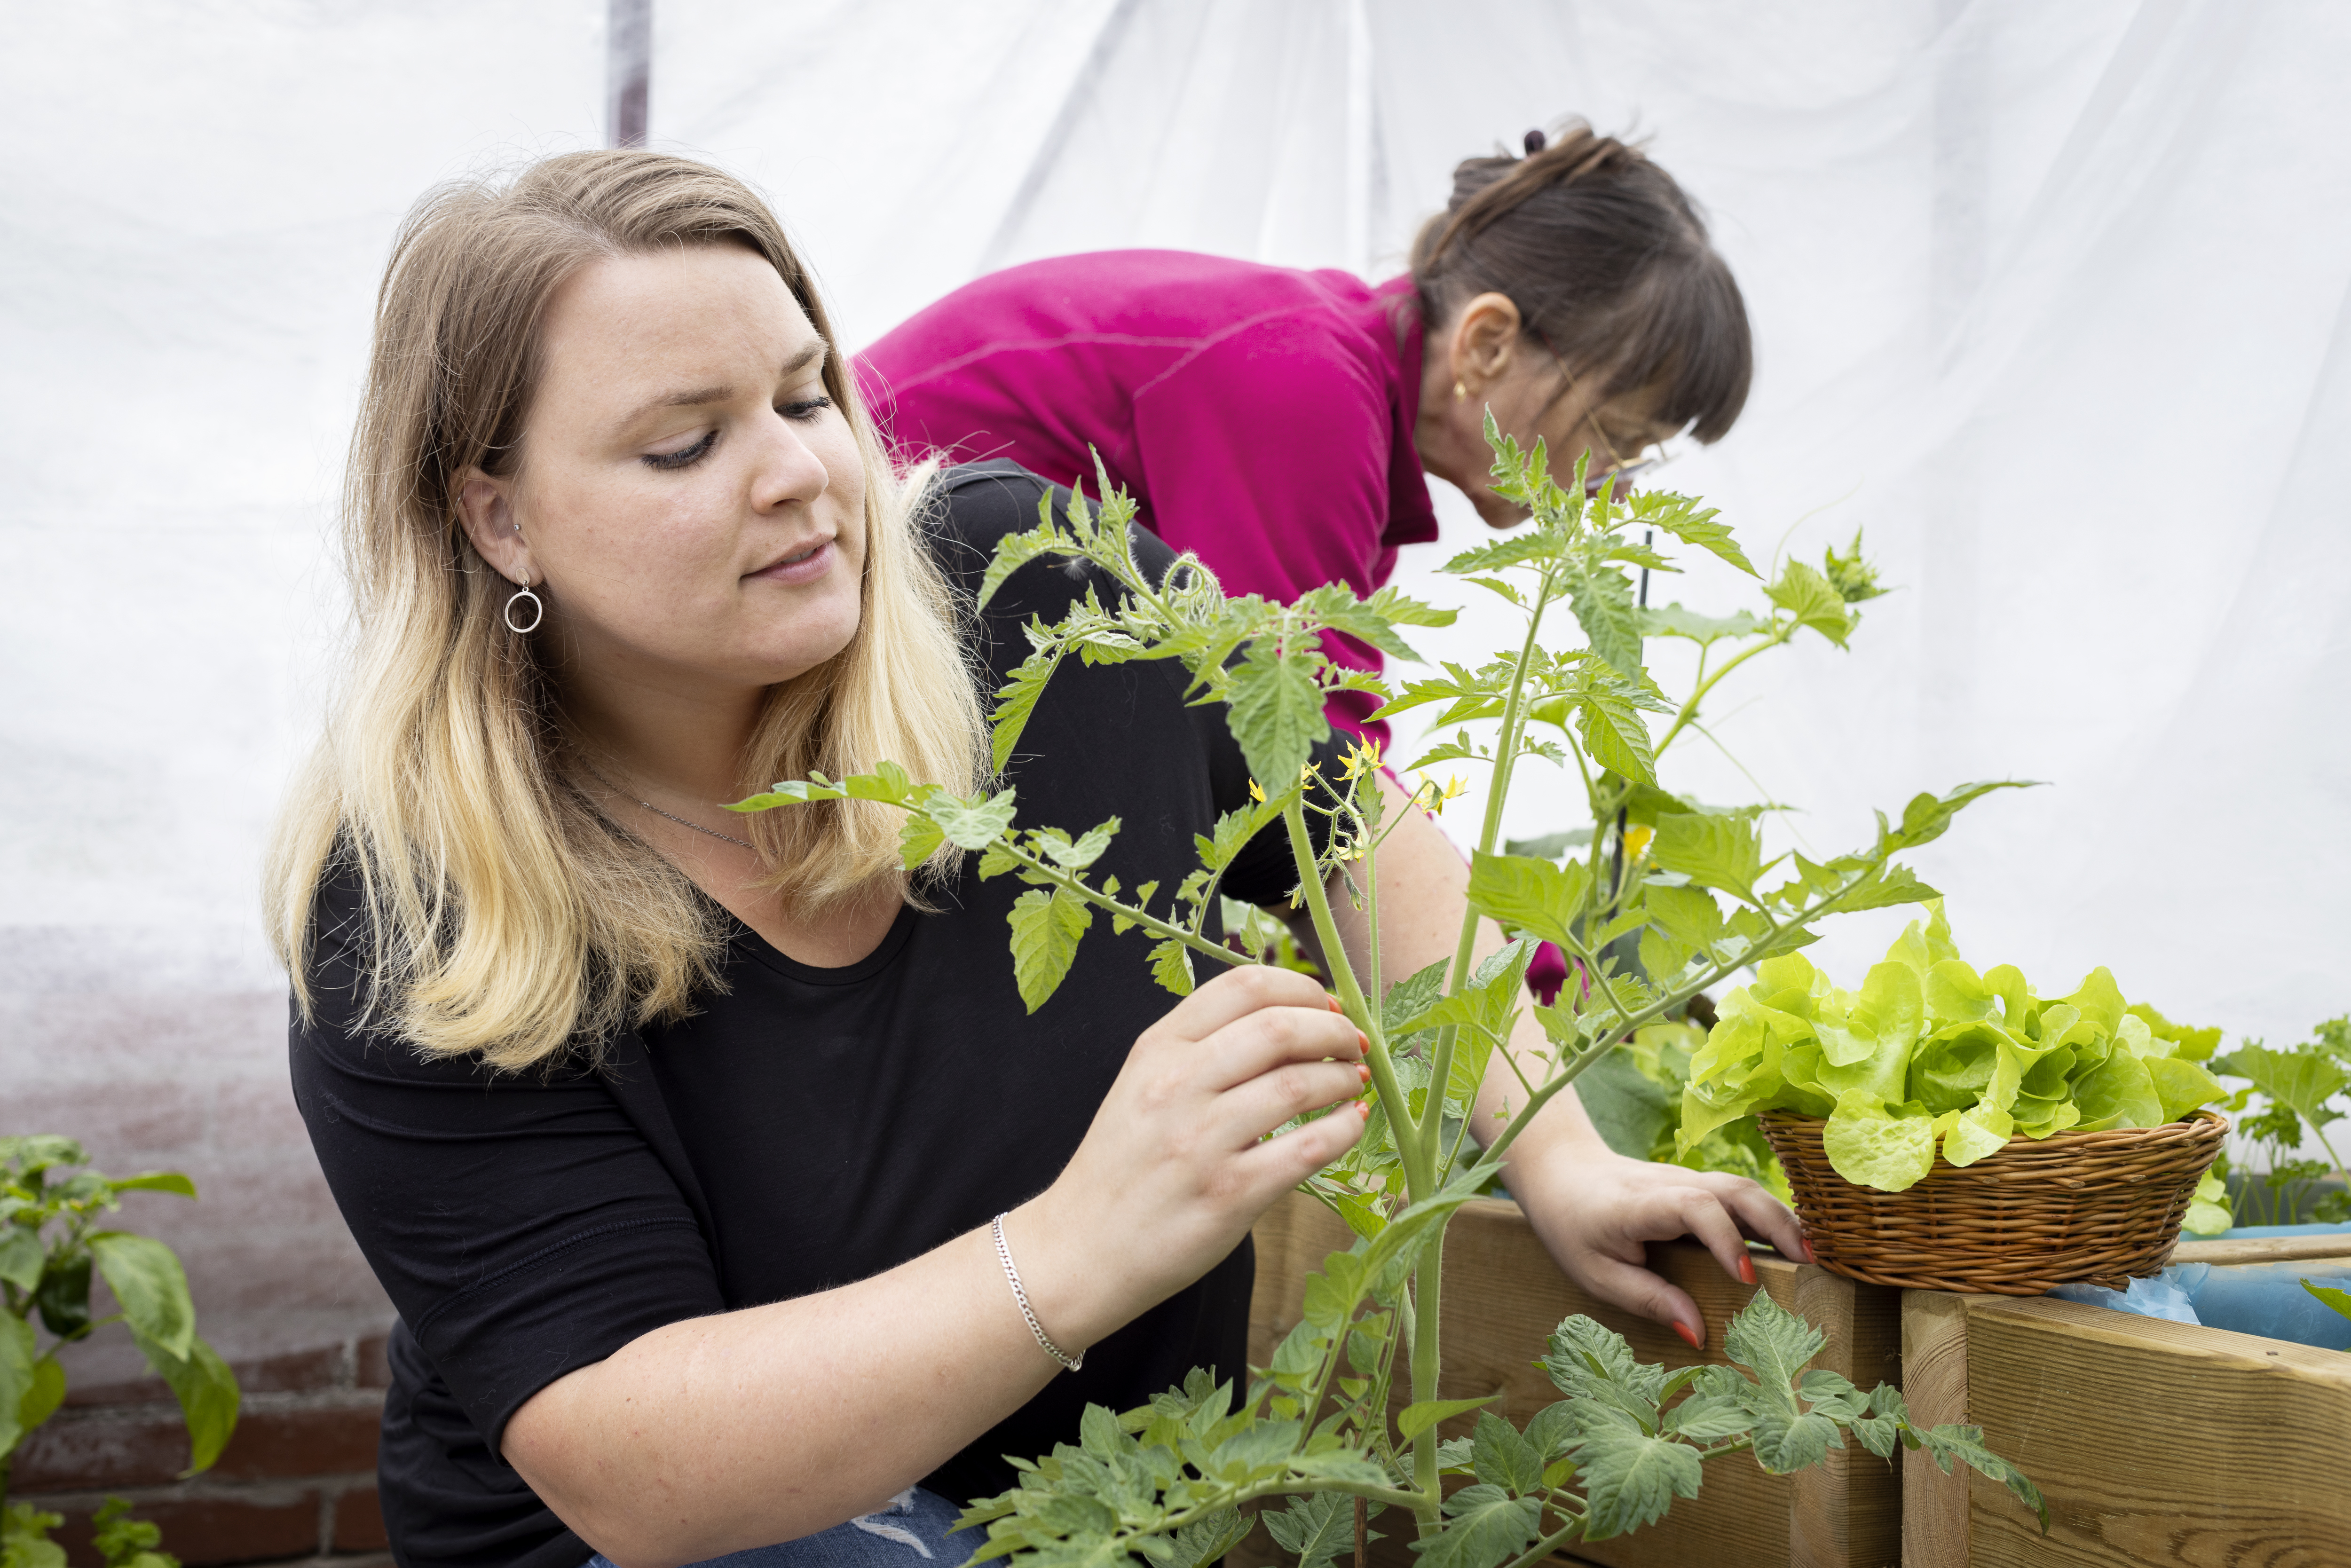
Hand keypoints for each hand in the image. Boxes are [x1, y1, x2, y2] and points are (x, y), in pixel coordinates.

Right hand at [1015, 966, 1367, 1353]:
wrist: (1080, 1250)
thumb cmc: (1123, 1165)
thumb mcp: (1143, 1084)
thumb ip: (1201, 1047)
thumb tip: (1288, 1018)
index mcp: (1156, 1049)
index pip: (1243, 986)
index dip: (1301, 987)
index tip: (1327, 1002)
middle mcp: (1177, 1085)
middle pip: (1279, 1027)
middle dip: (1334, 1027)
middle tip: (1355, 1042)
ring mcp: (1202, 1141)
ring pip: (1298, 1084)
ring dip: (1343, 1076)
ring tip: (1353, 1081)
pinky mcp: (1229, 1195)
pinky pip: (1308, 1149)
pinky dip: (1344, 1129)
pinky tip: (1353, 1123)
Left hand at [1505, 1137, 1809, 1347]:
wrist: (1561, 1171)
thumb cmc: (1574, 1226)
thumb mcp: (1597, 1273)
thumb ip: (1648, 1300)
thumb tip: (1699, 1334)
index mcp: (1640, 1204)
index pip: (1695, 1207)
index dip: (1725, 1239)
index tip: (1745, 1278)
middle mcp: (1671, 1182)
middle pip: (1734, 1189)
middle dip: (1776, 1224)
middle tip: (1809, 1266)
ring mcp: (1687, 1178)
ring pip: (1744, 1188)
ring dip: (1781, 1219)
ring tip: (1812, 1260)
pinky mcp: (1696, 1184)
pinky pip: (1739, 1195)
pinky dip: (1769, 1216)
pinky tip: (1789, 1246)